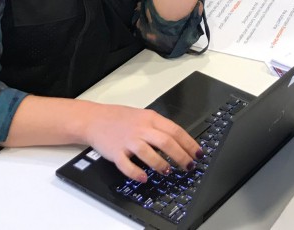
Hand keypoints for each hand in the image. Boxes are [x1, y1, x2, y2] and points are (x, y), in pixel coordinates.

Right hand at [85, 104, 202, 182]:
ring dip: (160, 164)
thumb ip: (159, 127)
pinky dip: (136, 172)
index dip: (189, 143)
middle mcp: (140, 129)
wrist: (94, 119)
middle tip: (188, 166)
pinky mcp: (115, 152)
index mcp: (150, 118)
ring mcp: (128, 140)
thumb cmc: (120, 118)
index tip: (198, 154)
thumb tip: (180, 142)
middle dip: (180, 156)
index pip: (175, 130)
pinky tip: (144, 178)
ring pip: (148, 152)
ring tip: (167, 171)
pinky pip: (126, 165)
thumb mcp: (143, 116)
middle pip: (165, 142)